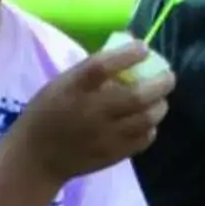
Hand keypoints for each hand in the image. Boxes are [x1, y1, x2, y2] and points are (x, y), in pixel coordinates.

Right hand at [11, 42, 173, 184]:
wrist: (35, 158)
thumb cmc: (47, 113)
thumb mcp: (61, 84)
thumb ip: (92, 70)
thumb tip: (129, 47)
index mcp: (72, 90)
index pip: (101, 67)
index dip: (126, 55)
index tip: (143, 48)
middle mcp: (90, 113)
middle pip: (135, 96)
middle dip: (160, 83)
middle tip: (168, 76)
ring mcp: (103, 137)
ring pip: (145, 120)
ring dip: (159, 105)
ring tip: (160, 99)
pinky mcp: (112, 156)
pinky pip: (142, 140)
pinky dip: (150, 128)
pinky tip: (146, 121)